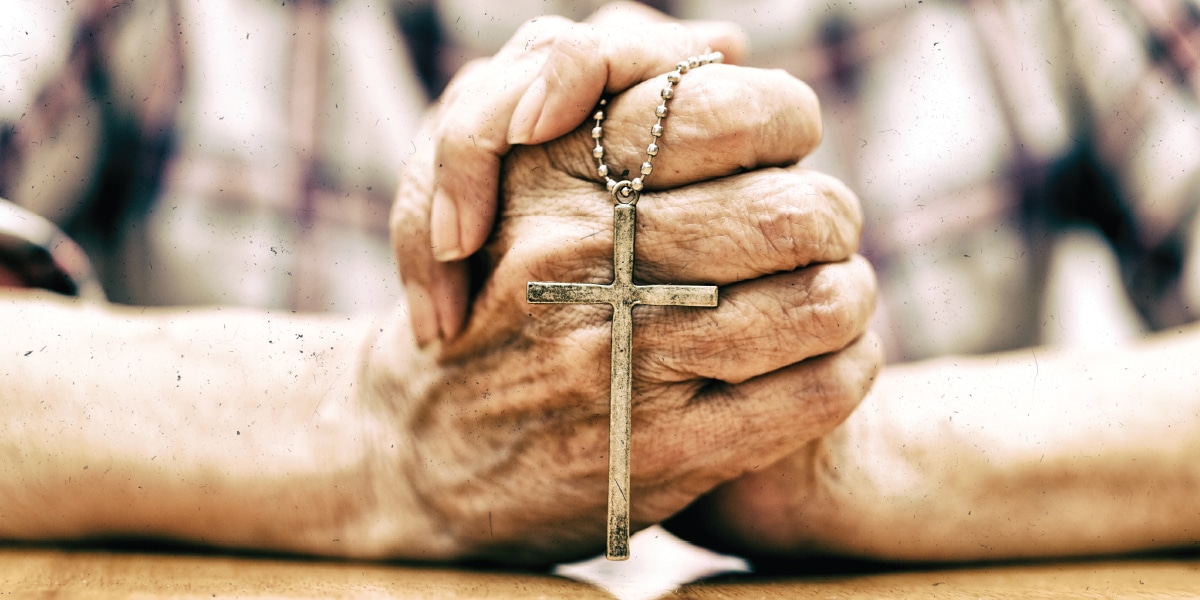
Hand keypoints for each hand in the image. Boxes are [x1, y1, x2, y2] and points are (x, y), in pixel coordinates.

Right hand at [372, 62, 879, 563]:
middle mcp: (586, 255)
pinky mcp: (659, 448)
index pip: (728, 110)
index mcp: (555, 171)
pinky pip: (817, 391)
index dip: (783, 120)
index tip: (777, 149)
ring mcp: (623, 356)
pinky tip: (828, 362)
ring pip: (822, 300)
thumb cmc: (496, 296)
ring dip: (850, 295)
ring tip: (833, 296)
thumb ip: (606, 90)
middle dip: (831, 216)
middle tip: (819, 231)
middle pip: (796, 208)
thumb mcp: (515, 175)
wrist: (422, 446)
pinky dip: (850, 369)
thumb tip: (728, 47)